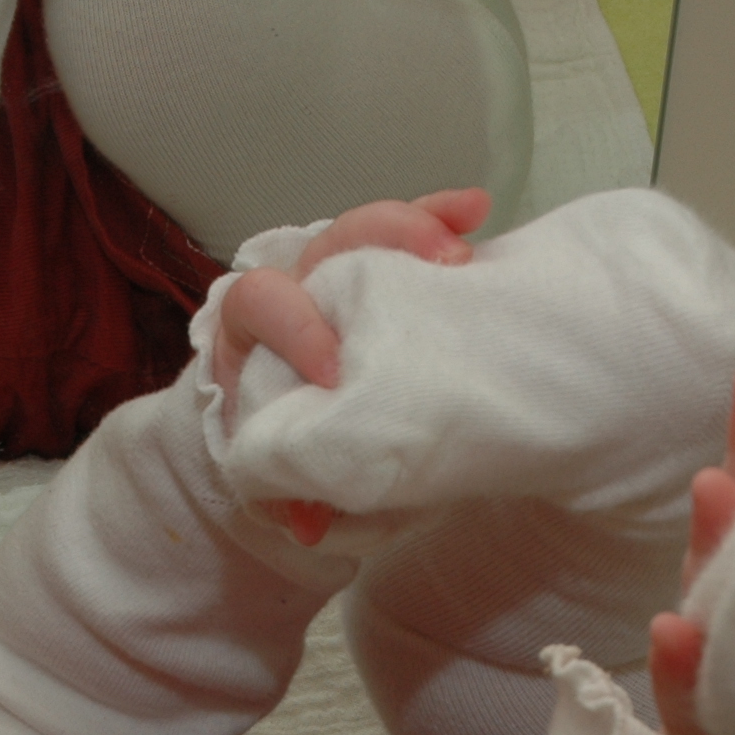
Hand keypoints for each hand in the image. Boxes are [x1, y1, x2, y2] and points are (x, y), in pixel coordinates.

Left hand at [215, 189, 491, 544]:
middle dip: (382, 245)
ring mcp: (347, 273)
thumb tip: (308, 524)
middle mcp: (300, 288)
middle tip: (438, 267)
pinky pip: (415, 233)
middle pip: (331, 244)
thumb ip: (292, 488)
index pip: (261, 301)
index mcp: (256, 330)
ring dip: (421, 227)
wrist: (294, 421)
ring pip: (374, 230)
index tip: (333, 367)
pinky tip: (478, 210)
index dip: (293, 328)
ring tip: (467, 241)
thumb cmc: (286, 437)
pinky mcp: (391, 273)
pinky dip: (443, 219)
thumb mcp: (283, 464)